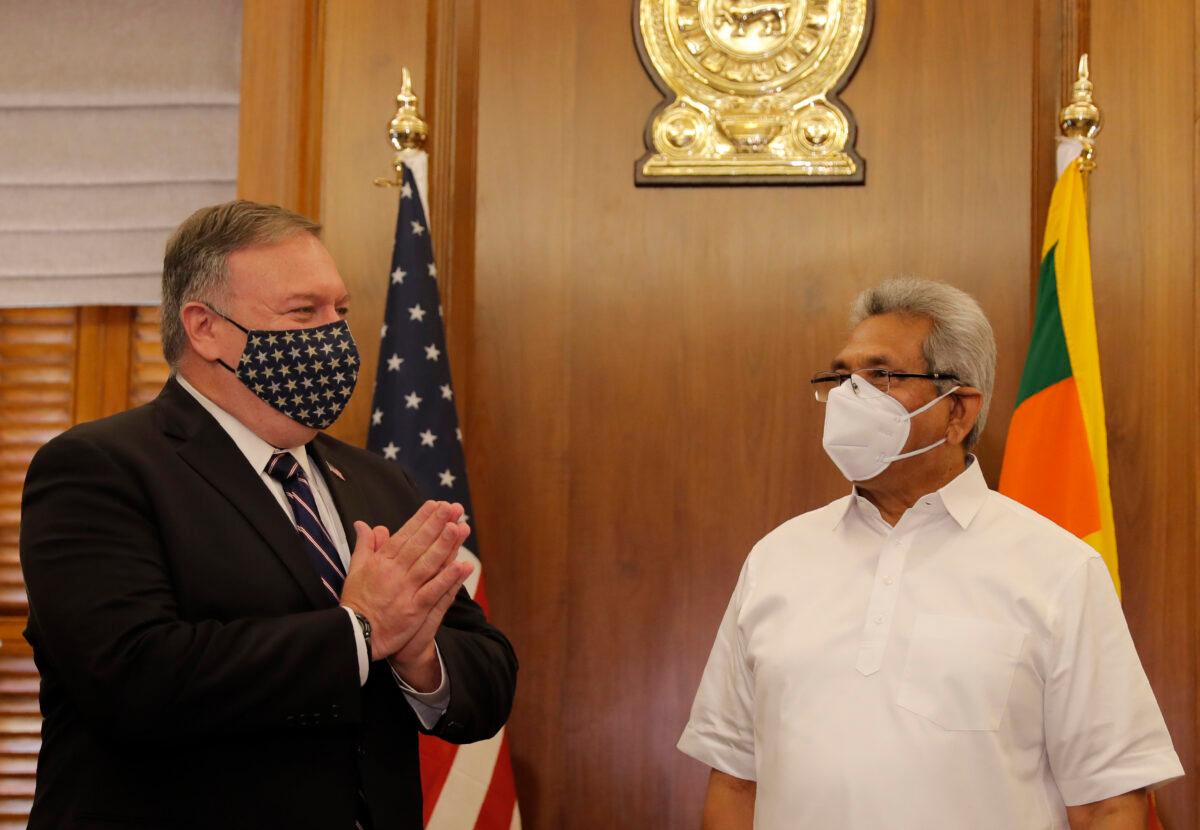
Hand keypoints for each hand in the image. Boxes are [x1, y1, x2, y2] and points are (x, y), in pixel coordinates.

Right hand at [340, 501, 473, 660]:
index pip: (404, 535)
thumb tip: (365, 524)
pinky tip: (462, 565)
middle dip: (437, 524)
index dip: (421, 519)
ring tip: (459, 527)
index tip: (435, 504)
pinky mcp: (414, 609)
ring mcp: (406, 590)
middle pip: (419, 544)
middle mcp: (395, 572)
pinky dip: (448, 578)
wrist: (354, 636)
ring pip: (428, 563)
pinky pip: (433, 591)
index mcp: (381, 561)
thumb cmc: (356, 602)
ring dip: (445, 545)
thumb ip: (365, 546)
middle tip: (452, 507)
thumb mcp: (355, 570)